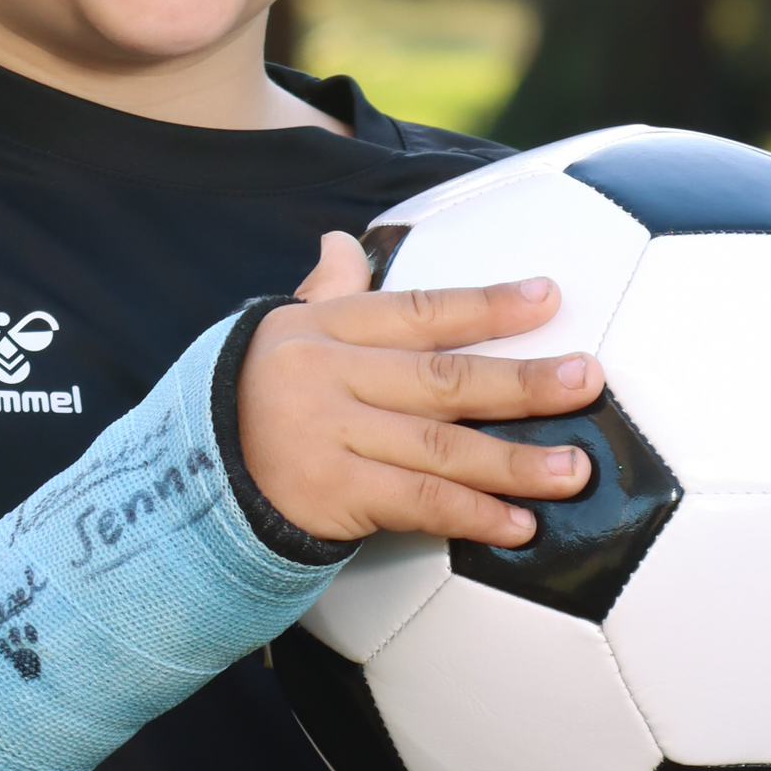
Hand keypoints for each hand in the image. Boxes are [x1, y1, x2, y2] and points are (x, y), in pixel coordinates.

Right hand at [238, 231, 600, 546]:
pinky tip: (520, 528)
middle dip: (521, 380)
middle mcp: (329, 377)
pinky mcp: (330, 495)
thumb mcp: (279, 336)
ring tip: (573, 469)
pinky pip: (415, 503)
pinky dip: (472, 515)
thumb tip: (344, 242)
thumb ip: (325, 293)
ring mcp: (329, 437)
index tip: (550, 298)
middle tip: (586, 381)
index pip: (417, 310)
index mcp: (326, 329)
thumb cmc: (251, 400)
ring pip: (438, 446)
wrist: (184, 479)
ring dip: (514, 462)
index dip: (486, 305)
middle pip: (441, 378)